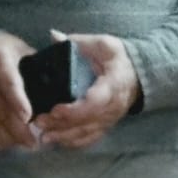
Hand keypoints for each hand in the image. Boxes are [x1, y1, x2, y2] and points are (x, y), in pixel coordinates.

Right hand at [0, 32, 38, 152]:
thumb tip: (62, 87)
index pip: (8, 83)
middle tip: (34, 142)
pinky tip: (6, 144)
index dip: (18, 101)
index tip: (28, 117)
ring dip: (6, 136)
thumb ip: (39, 67)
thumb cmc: (7, 52)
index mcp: (0, 59)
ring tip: (24, 145)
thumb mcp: (24, 51)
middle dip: (16, 128)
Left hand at [33, 32, 142, 150]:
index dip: (74, 110)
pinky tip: (56, 141)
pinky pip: (90, 139)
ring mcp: (110, 119)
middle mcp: (113, 107)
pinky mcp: (106, 125)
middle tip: (38, 122)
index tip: (55, 109)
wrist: (139, 74)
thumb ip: (78, 42)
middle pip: (86, 122)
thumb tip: (53, 35)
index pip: (95, 103)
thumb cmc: (119, 58)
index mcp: (113, 85)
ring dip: (64, 136)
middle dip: (61, 125)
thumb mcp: (102, 44)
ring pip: (87, 134)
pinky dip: (73, 142)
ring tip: (43, 135)